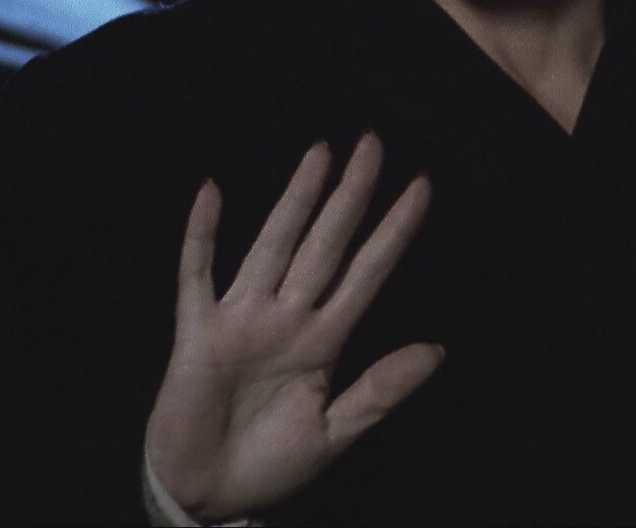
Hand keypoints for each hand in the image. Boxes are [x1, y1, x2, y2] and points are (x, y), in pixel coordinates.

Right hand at [143, 133, 440, 521]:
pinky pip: (198, 275)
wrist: (205, 495)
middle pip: (325, 245)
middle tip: (374, 142)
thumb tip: (438, 348)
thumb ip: (379, 390)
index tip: (422, 187)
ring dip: (295, 201)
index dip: (393, 233)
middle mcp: (286, 319)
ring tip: (320, 154)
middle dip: (351, 196)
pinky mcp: (197, 332)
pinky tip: (211, 193)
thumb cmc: (267, 465)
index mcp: (322, 341)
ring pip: (274, 246)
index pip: (366, 274)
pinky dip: (202, 235)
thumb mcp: (334, 433)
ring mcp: (241, 320)